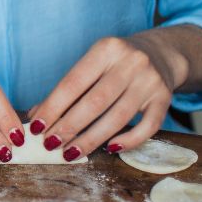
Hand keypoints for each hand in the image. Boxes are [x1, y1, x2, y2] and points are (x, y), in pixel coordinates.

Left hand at [28, 34, 185, 161]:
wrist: (161, 53)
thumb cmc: (116, 62)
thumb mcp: (93, 64)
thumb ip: (68, 89)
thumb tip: (37, 117)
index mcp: (106, 49)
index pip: (73, 83)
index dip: (53, 107)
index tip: (37, 127)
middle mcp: (130, 63)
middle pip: (95, 102)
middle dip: (69, 126)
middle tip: (50, 144)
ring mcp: (150, 81)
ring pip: (118, 117)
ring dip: (91, 139)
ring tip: (71, 152)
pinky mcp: (165, 99)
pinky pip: (148, 127)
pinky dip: (128, 141)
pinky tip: (109, 148)